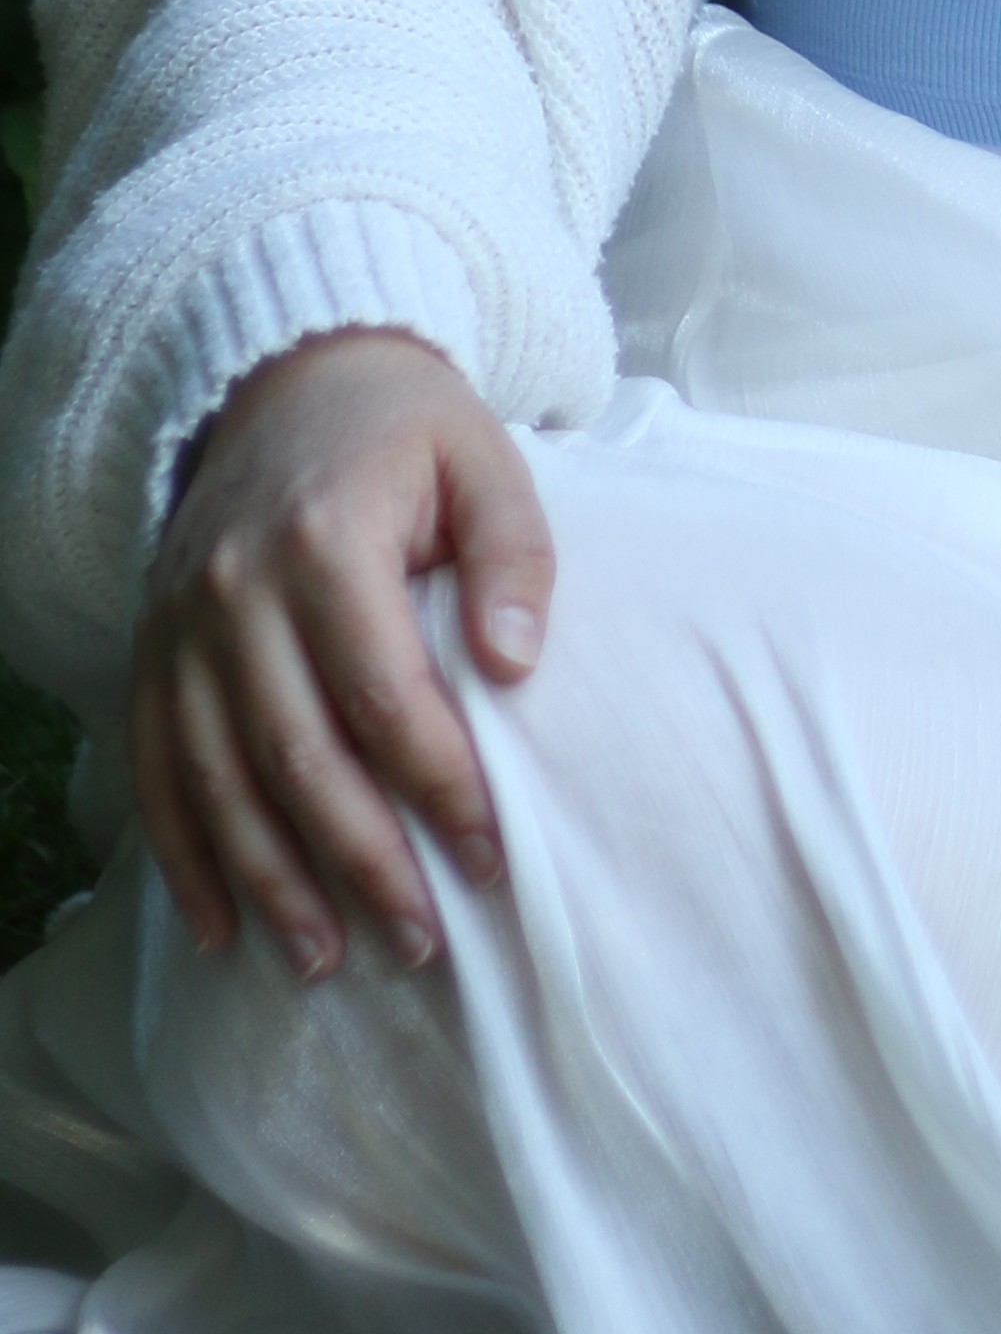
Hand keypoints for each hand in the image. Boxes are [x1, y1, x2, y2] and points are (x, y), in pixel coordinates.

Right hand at [131, 328, 553, 980]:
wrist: (289, 372)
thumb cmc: (407, 427)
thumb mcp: (487, 459)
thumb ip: (513, 557)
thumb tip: (515, 667)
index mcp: (327, 542)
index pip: (383, 694)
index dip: (437, 785)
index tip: (488, 856)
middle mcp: (237, 592)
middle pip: (297, 755)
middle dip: (361, 861)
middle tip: (420, 939)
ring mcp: (181, 626)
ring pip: (218, 779)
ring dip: (270, 881)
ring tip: (326, 960)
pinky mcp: (152, 648)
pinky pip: (158, 768)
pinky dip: (185, 856)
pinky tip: (223, 927)